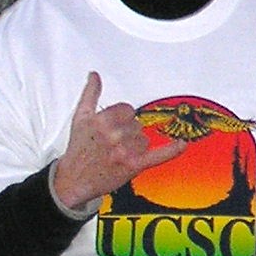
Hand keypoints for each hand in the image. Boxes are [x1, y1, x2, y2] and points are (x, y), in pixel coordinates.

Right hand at [50, 72, 183, 210]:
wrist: (73, 180)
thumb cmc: (78, 149)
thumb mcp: (80, 118)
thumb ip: (90, 94)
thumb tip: (94, 75)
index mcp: (102, 120)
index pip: (127, 110)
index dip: (120, 119)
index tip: (111, 128)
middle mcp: (114, 134)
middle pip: (136, 125)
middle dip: (126, 133)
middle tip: (110, 145)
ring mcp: (125, 150)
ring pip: (144, 139)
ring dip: (134, 146)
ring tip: (116, 155)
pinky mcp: (134, 165)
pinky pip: (158, 155)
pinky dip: (172, 150)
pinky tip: (182, 144)